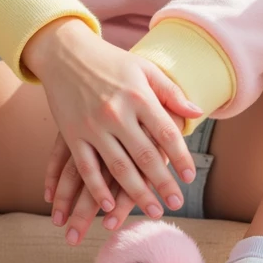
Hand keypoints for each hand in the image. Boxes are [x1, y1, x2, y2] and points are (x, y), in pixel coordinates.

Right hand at [22, 19, 201, 244]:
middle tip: (176, 203)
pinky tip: (109, 205)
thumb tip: (197, 113)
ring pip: (118, 167)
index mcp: (139, 96)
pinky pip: (86, 167)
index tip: (190, 177)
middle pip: (145, 155)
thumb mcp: (145, 69)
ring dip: (136, 193)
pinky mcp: (71, 133)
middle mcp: (117, 112)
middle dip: (162, 183)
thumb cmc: (111, 61)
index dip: (181, 157)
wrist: (65, 52)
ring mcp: (92, 125)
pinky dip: (97, 188)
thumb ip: (171, 92)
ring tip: (152, 210)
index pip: (167, 133)